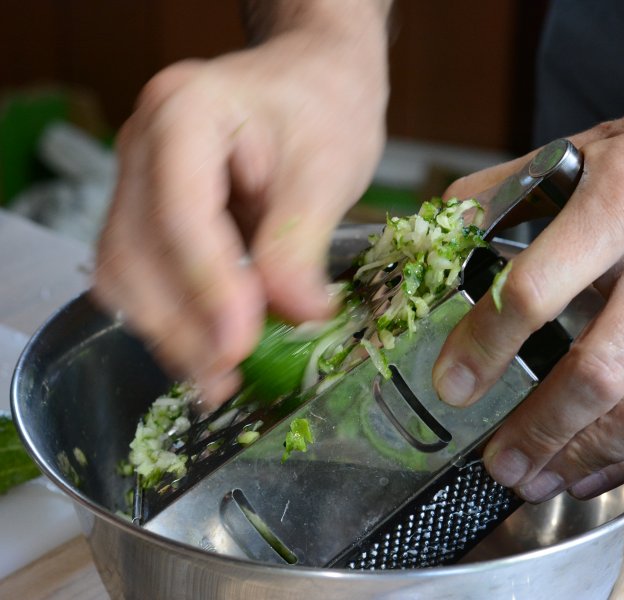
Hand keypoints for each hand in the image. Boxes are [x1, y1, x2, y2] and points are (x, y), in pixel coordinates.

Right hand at [92, 3, 388, 404]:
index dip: (205, 285)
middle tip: (228, 378)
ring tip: (219, 380)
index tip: (237, 346)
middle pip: (136, 250)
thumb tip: (294, 317)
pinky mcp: (150, 213)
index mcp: (185, 112)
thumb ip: (301, 241)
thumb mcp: (326, 168)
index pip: (179, 211)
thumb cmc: (323, 106)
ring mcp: (138, 179)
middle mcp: (143, 145)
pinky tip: (210, 351)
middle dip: (182, 324)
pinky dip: (174, 319)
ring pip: (126, 272)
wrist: (311, 82)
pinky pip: (143, 275)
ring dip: (170, 333)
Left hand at [433, 55, 623, 501]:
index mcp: (617, 207)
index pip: (536, 291)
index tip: (453, 384)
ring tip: (536, 479)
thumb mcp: (583, 149)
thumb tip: (444, 230)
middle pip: (597, 372)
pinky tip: (591, 470)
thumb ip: (507, 190)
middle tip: (497, 462)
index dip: (485, 345)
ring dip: (583, 456)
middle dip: (538, 429)